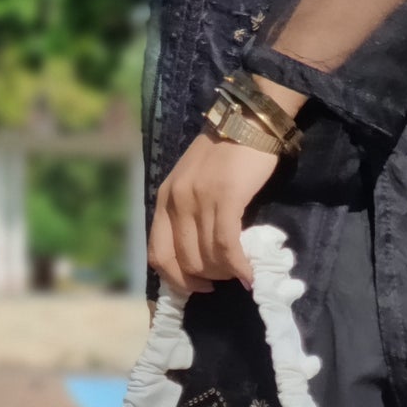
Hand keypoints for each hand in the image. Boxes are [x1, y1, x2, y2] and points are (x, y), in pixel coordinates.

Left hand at [148, 134, 278, 295]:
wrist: (248, 121)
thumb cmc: (224, 154)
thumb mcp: (192, 182)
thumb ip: (187, 213)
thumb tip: (196, 256)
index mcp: (164, 199)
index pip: (157, 255)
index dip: (176, 279)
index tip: (197, 286)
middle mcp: (176, 200)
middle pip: (184, 261)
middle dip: (206, 278)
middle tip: (225, 277)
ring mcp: (199, 198)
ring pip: (207, 256)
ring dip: (225, 273)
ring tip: (239, 272)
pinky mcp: (225, 197)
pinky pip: (227, 245)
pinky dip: (238, 266)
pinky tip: (248, 273)